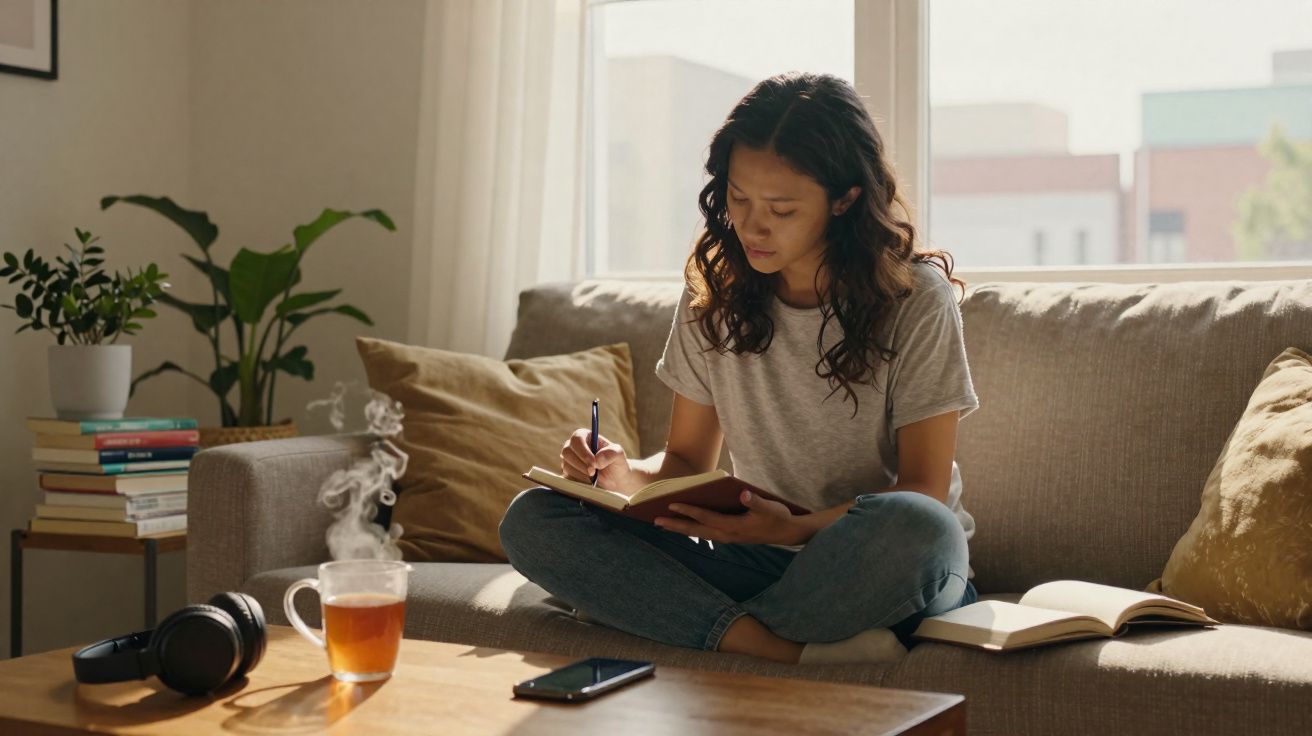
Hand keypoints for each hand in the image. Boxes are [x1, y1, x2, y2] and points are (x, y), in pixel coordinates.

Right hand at [560, 428, 632, 491]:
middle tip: (593, 473)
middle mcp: (574, 446)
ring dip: (581, 473)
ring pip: (566, 465)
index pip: (577, 438)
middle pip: (567, 451)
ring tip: (594, 476)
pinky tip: (589, 481)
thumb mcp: (619, 454)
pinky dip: (579, 480)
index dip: (583, 451)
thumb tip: (597, 459)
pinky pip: (567, 476)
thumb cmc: (616, 463)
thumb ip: (612, 453)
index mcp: (585, 436)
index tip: (593, 463)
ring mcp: (569, 459)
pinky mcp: (567, 472)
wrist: (614, 480)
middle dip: (581, 464)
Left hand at [653, 490, 808, 545]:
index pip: (707, 518)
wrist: (787, 533)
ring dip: (681, 529)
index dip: (690, 511)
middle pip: (696, 530)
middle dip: (676, 525)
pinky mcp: (729, 536)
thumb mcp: (771, 508)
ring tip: (663, 524)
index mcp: (734, 527)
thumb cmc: (778, 517)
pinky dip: (692, 529)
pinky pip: (705, 533)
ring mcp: (727, 537)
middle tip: (656, 521)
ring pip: (699, 534)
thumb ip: (756, 502)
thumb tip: (743, 493)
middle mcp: (727, 534)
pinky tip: (683, 525)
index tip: (672, 504)